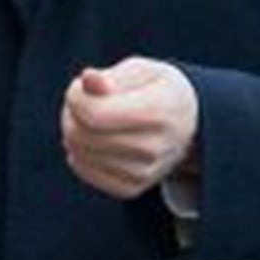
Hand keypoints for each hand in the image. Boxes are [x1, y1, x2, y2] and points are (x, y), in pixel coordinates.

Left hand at [61, 57, 198, 200]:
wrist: (188, 125)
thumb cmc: (156, 90)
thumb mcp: (141, 71)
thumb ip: (113, 76)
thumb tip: (88, 80)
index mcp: (159, 111)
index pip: (94, 114)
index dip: (75, 97)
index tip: (82, 86)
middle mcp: (154, 147)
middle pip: (82, 135)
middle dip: (71, 113)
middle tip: (85, 101)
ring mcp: (144, 172)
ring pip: (79, 154)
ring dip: (73, 132)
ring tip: (92, 119)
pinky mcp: (132, 187)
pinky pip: (84, 170)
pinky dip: (79, 152)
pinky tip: (94, 139)